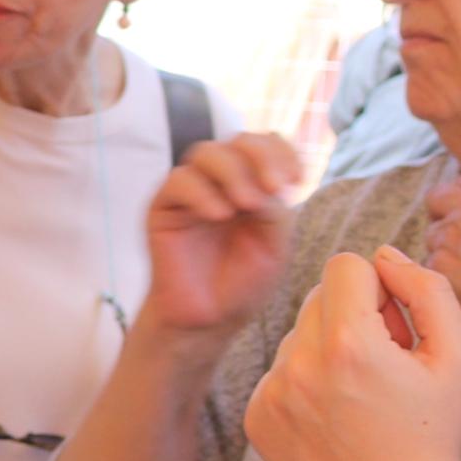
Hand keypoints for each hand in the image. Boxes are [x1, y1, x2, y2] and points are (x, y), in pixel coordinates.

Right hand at [142, 135, 306, 336]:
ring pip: (206, 152)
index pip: (266, 145)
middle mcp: (220, 182)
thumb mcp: (273, 245)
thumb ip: (274, 209)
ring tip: (246, 205)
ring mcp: (190, 192)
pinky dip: (202, 193)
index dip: (283, 153)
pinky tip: (218, 215)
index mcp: (252, 185)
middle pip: (238, 140)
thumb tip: (264, 181)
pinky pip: (179, 181)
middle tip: (274, 188)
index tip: (297, 180)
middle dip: (261, 158)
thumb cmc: (240, 285)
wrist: (206, 320)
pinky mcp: (163, 208)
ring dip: (232, 171)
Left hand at [244, 247, 460, 460]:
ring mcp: (271, 393)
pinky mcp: (256, 416)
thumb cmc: (433, 432)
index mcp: (349, 344)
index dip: (379, 287)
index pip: (346, 265)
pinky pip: (279, 370)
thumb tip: (385, 255)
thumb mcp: (456, 357)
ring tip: (359, 394)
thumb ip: (427, 289)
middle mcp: (299, 364)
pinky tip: (334, 415)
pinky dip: (305, 381)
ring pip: (297, 333)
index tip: (394, 324)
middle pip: (319, 295)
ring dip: (327, 348)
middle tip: (383, 361)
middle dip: (354, 315)